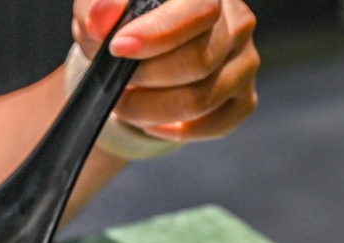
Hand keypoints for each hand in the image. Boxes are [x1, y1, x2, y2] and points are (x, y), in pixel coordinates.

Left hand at [72, 0, 258, 142]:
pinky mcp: (243, 98)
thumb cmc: (120, 27)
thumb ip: (98, 7)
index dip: (158, 33)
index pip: (199, 10)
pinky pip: (215, 125)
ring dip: (151, 110)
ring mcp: (245, 62)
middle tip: (115, 83)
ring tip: (126, 102)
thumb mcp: (98, 11)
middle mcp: (237, 23)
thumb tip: (103, 16)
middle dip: (146, 79)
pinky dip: (174, 130)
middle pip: (198, 62)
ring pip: (201, 100)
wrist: (134, 56)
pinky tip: (151, 121)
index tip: (118, 47)